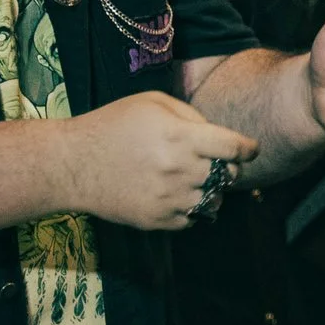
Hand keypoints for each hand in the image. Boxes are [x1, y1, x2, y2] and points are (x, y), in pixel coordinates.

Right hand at [67, 90, 258, 231]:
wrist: (73, 165)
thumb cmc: (113, 125)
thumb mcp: (153, 103)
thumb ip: (191, 116)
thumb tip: (216, 135)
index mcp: (181, 137)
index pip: (235, 148)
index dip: (249, 149)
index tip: (251, 150)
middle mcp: (179, 171)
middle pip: (228, 176)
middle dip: (228, 168)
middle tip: (216, 162)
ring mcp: (168, 199)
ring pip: (212, 201)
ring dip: (210, 190)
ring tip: (192, 179)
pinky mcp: (156, 221)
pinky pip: (191, 219)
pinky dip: (190, 208)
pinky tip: (174, 194)